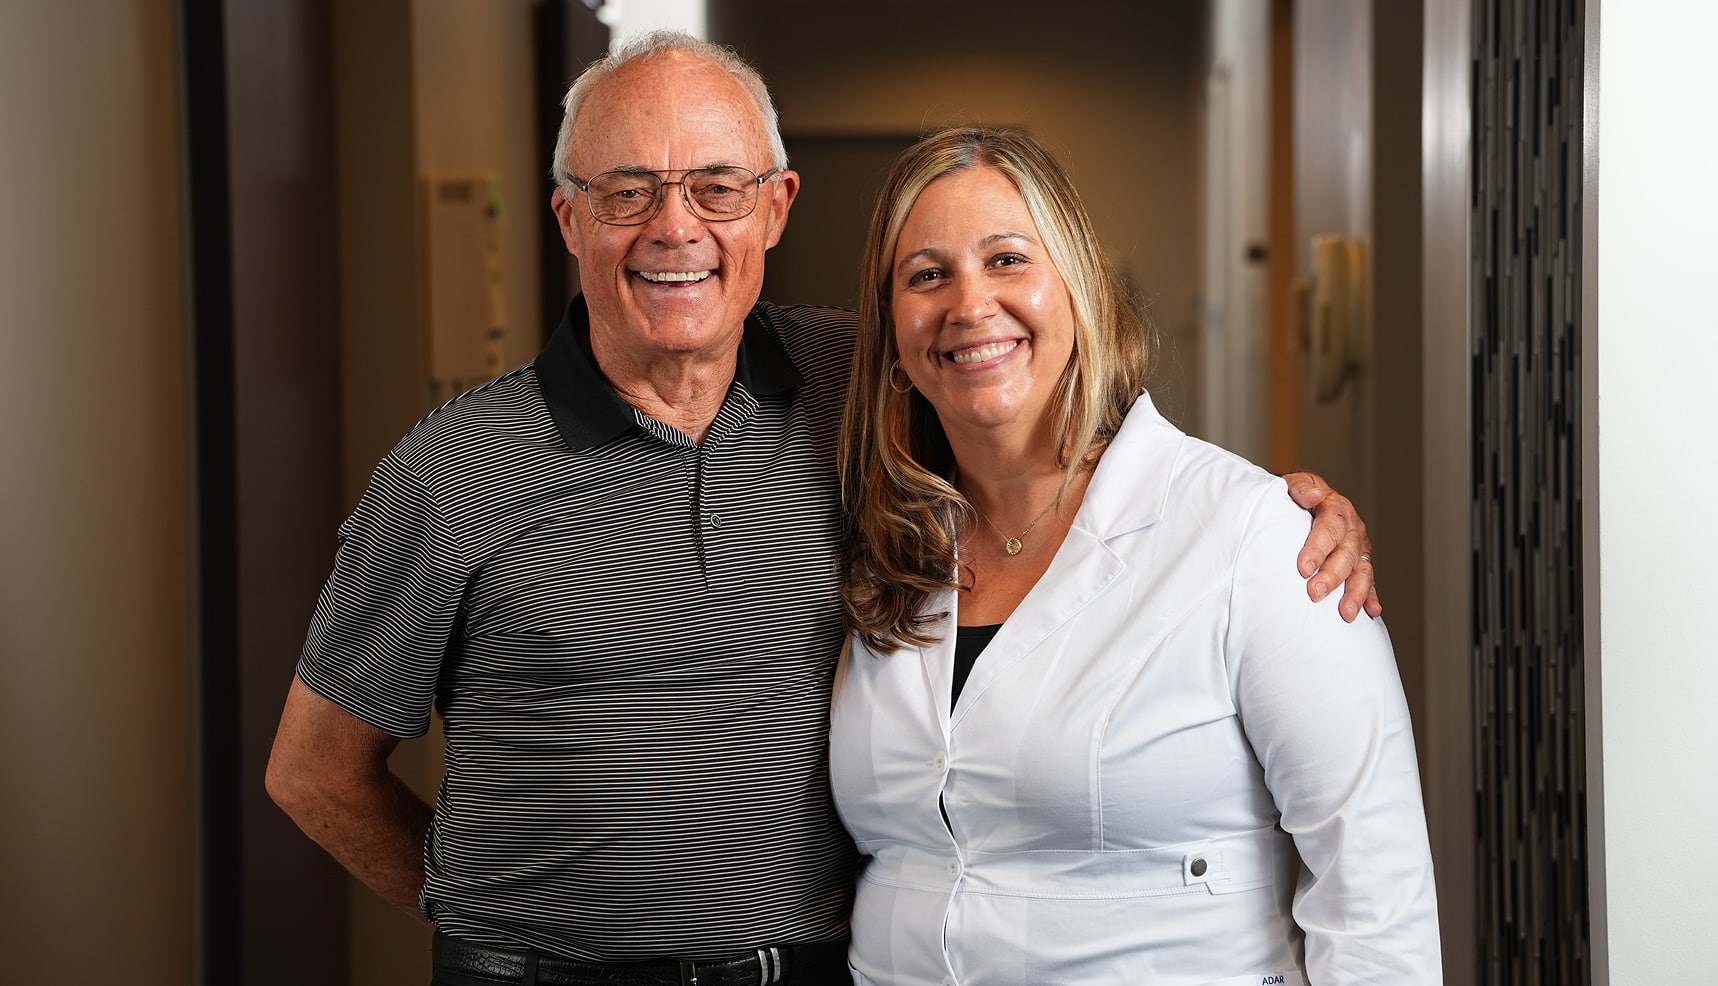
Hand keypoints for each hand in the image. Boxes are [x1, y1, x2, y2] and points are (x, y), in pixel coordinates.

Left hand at [1283, 472, 1381, 621]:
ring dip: (1355, 593)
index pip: (1329, 529)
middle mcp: (1352, 529)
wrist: (1307, 498)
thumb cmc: (1297, 495)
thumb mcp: (1295, 484)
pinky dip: (1370, 596)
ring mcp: (1359, 546)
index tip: (1303, 568)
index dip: (1318, 549)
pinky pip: (1369, 580)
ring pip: (1361, 570)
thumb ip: (1301, 489)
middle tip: (1314, 593)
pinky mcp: (1361, 561)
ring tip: (1346, 614)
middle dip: (1331, 576)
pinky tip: (1372, 612)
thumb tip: (1313, 496)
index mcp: (1336, 508)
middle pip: (1346, 554)